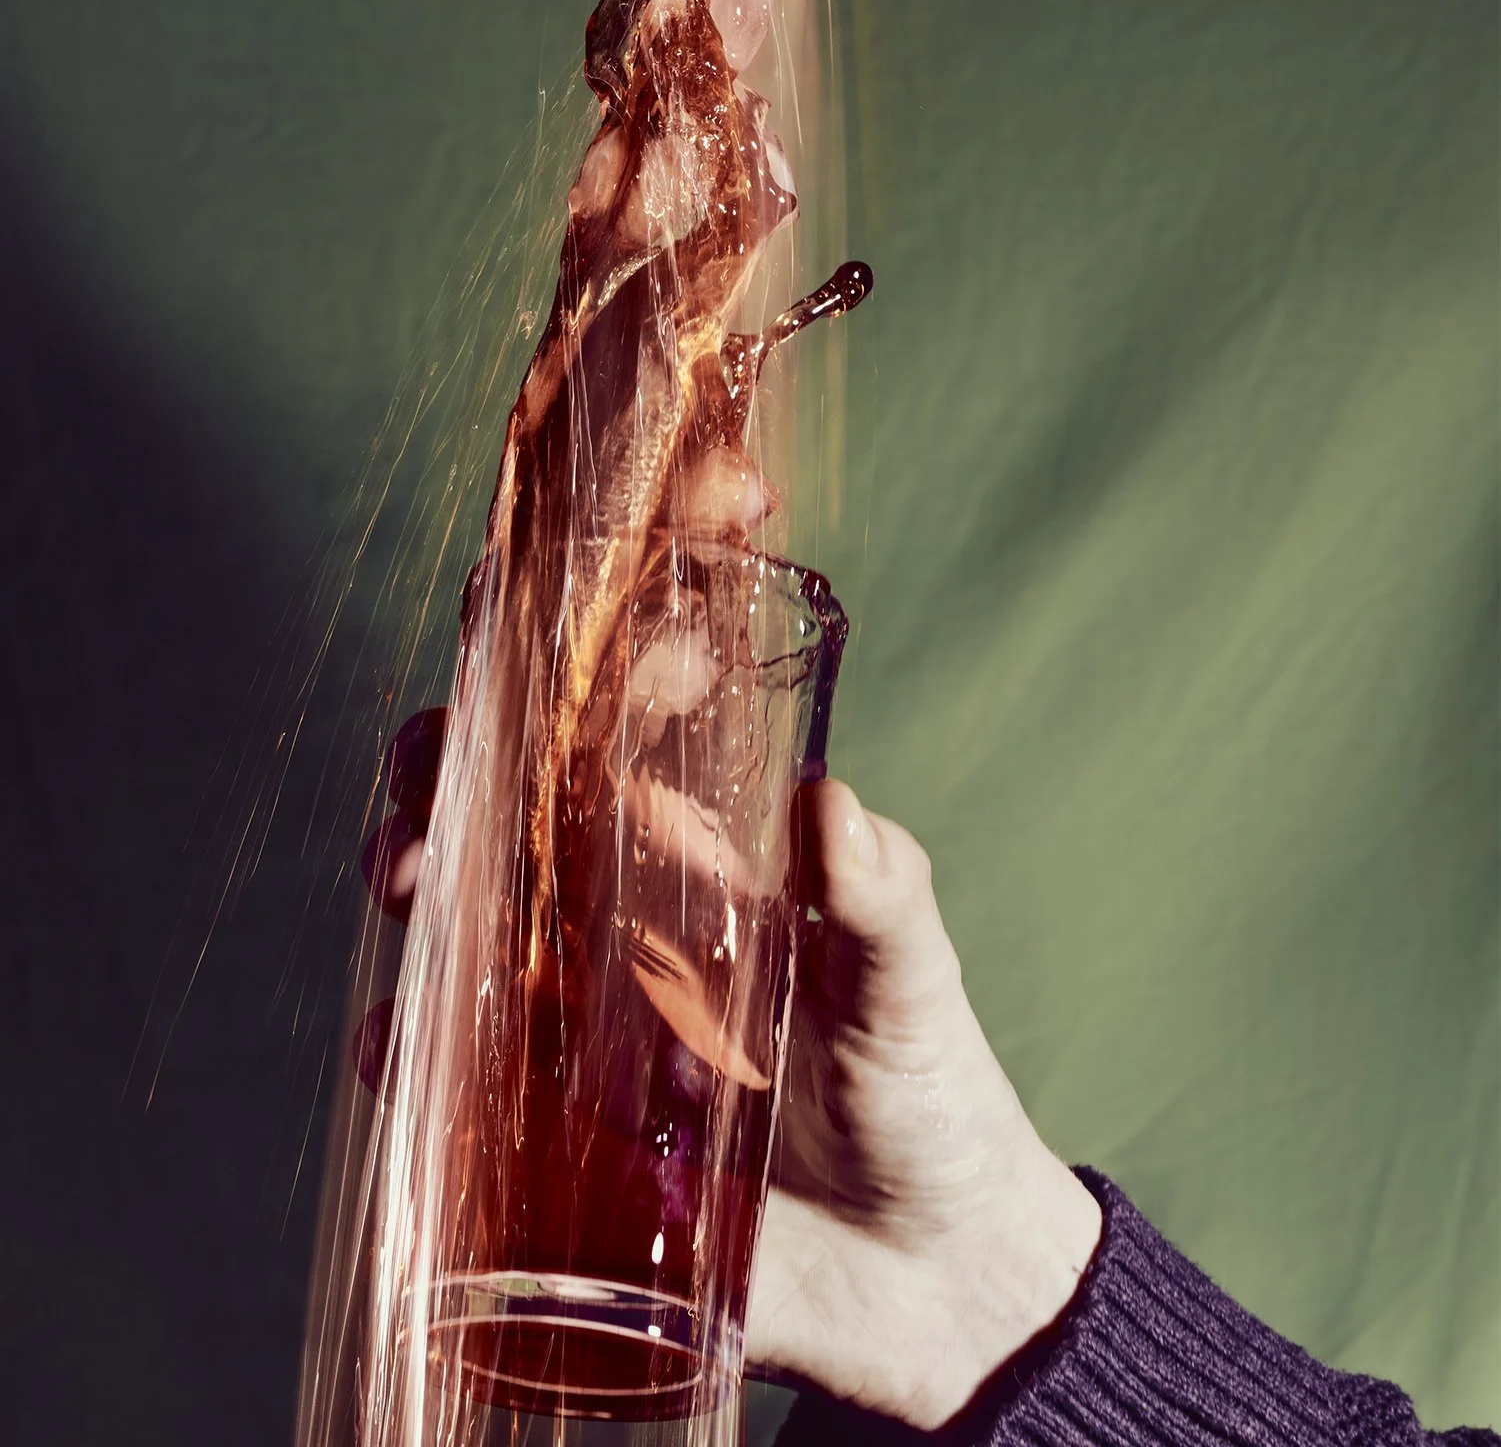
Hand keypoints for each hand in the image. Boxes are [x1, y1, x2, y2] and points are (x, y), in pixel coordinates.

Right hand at [358, 720, 1101, 1429]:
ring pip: (469, 948)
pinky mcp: (569, 1151)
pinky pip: (464, 1091)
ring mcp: (590, 1046)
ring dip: (420, 901)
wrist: (933, 1281)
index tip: (510, 660)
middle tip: (430, 779)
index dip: (550, 710)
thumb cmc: (930, 1100)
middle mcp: (633, 952)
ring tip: (406, 885)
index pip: (611, 770)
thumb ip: (880, 899)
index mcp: (710, 886)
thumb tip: (830, 799)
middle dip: (450, 796)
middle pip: (511, 846)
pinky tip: (395, 1039)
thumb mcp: (914, 986)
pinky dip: (411, 1058)